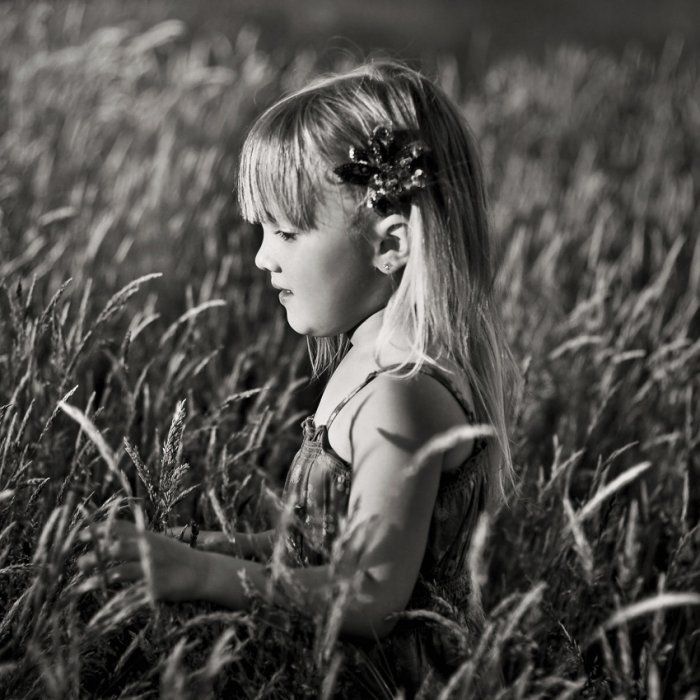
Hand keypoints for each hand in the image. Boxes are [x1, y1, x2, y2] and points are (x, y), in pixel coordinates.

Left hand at [76, 518, 206, 602]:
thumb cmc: (178, 557)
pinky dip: (121, 595)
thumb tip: (110, 541)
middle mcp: (150, 549)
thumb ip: (139, 540)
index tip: (82, 534)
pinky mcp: (158, 587)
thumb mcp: (160, 542)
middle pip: (118, 548)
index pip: (122, 527)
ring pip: (122, 570)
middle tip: (80, 562)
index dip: (101, 529)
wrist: (204, 572)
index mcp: (149, 536)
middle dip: (97, 554)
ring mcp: (154, 567)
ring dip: (102, 575)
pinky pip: (134, 591)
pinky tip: (108, 597)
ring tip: (84, 582)